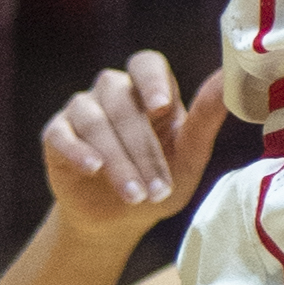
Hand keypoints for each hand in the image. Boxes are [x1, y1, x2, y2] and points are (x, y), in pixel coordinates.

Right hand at [41, 53, 227, 247]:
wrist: (118, 220)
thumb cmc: (161, 182)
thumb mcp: (189, 157)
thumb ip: (206, 118)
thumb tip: (227, 78)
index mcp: (150, 90)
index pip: (147, 64)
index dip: (152, 81)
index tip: (162, 107)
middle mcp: (114, 91)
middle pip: (123, 103)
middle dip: (143, 151)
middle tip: (158, 189)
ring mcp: (82, 109)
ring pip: (95, 120)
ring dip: (118, 161)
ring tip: (135, 196)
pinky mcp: (56, 134)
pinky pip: (61, 133)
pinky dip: (78, 150)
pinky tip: (93, 169)